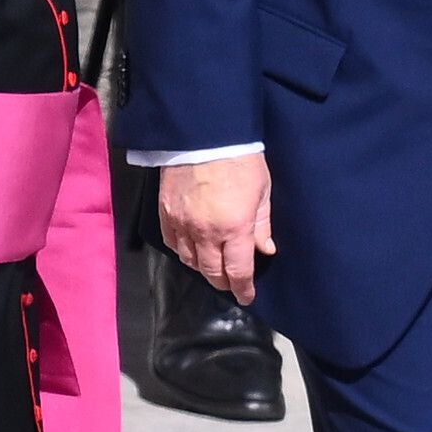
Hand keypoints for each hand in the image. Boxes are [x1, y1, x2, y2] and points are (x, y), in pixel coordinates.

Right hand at [159, 154, 274, 300]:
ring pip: (189, 260)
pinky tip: (190, 249)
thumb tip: (265, 250)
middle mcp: (206, 233)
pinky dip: (182, 251)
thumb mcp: (262, 192)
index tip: (246, 297)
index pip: (238, 272)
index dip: (242, 289)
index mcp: (234, 229)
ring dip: (202, 268)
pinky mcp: (166, 212)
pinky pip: (171, 242)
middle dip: (223, 282)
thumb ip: (262, 225)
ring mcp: (182, 223)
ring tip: (212, 266)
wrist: (204, 134)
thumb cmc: (241, 160)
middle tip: (231, 284)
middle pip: (212, 271)